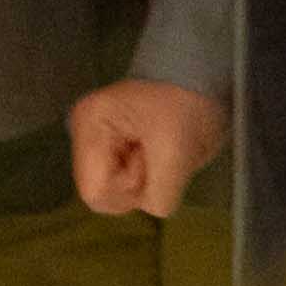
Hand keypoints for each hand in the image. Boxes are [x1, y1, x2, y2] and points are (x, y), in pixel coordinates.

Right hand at [70, 78, 229, 217]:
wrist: (202, 77)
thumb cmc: (188, 106)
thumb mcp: (178, 151)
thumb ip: (161, 193)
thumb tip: (152, 208)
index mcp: (91, 126)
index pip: (95, 191)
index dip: (128, 190)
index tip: (153, 164)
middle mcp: (84, 133)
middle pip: (101, 192)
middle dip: (135, 185)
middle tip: (159, 158)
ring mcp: (95, 138)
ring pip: (112, 189)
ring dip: (143, 180)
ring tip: (160, 152)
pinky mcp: (110, 144)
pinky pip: (121, 179)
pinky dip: (144, 174)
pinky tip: (156, 153)